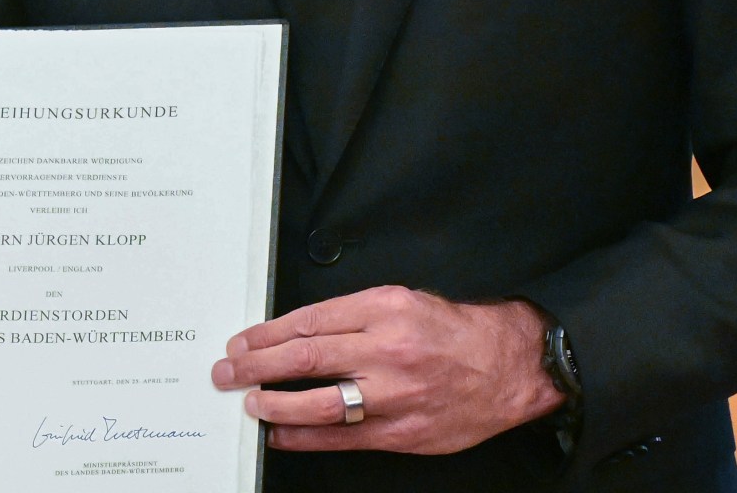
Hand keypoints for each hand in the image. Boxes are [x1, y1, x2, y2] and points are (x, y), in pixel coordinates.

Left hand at [209, 287, 563, 455]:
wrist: (507, 366)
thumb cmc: (454, 332)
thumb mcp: (403, 299)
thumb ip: (352, 314)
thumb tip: (296, 332)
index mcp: (383, 309)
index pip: (308, 322)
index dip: (267, 334)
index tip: (243, 341)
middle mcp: (387, 350)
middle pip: (305, 359)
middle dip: (257, 366)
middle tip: (229, 371)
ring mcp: (395, 395)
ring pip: (320, 402)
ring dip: (275, 404)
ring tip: (250, 403)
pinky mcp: (402, 431)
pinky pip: (343, 437)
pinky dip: (305, 437)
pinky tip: (282, 434)